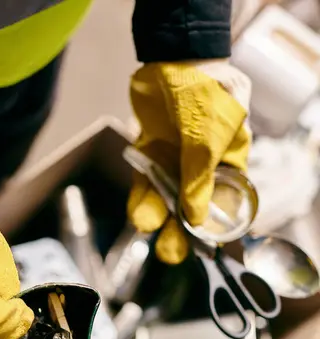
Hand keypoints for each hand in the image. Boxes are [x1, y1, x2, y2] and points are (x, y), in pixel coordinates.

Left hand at [128, 61, 251, 263]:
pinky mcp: (152, 153)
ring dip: (158, 215)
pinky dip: (142, 197)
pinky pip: (146, 181)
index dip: (213, 227)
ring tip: (147, 228)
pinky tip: (138, 214)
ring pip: (166, 197)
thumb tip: (195, 218)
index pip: (224, 204)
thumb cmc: (205, 93)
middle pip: (192, 207)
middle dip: (180, 231)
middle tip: (170, 253)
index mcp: (229, 164)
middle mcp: (202, 167)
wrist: (172, 57)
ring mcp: (176, 160)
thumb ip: (199, 178)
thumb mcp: (207, 137)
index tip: (201, 248)